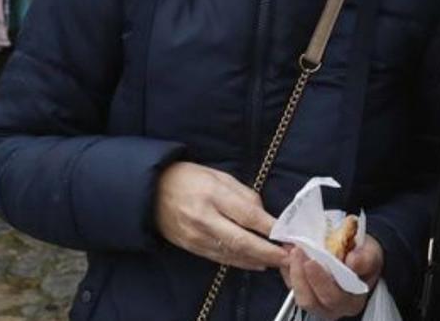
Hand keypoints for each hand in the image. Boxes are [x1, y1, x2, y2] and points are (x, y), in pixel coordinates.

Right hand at [154, 162, 286, 269]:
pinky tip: (257, 263)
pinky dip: (241, 262)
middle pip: (241, 240)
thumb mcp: (219, 176)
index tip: (288, 234)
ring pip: (232, 253)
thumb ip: (244, 195)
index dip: (270, 227)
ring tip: (279, 261)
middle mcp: (204, 218)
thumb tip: (264, 215)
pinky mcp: (191, 247)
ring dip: (258, 259)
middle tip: (288, 257)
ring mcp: (196, 236)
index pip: (247, 214)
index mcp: (212, 194)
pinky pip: (220, 258)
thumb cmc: (189, 178)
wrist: (151, 192)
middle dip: (268, 251)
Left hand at [281, 236, 383, 318]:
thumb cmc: (364, 257)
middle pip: (311, 300)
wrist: (357, 254)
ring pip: (299, 296)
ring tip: (295, 251)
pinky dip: (288, 270)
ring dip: (293, 272)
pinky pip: (291, 287)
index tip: (312, 261)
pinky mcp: (304, 293)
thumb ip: (365, 258)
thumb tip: (353, 261)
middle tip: (298, 252)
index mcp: (352, 301)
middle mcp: (333, 307)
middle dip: (301, 275)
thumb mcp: (371, 253)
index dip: (320, 280)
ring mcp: (317, 303)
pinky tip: (291, 254)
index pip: (333, 297)